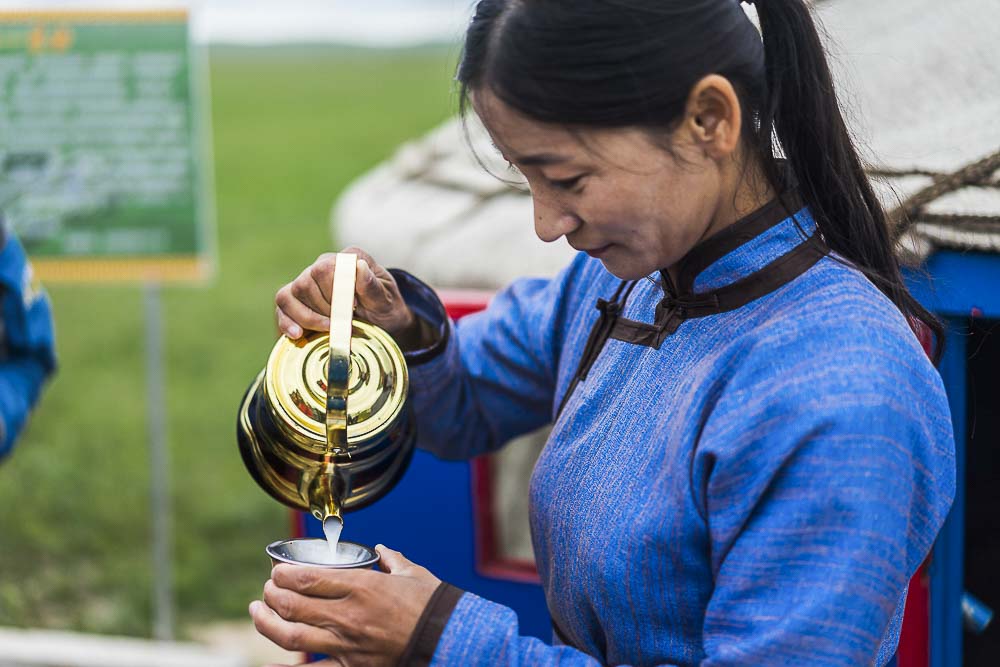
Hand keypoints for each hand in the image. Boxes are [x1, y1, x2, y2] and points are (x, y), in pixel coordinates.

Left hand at [250, 545, 440, 666]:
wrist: (449, 639)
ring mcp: (347, 644)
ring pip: (292, 636)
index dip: (283, 574)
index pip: (307, 578)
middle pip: (293, 604)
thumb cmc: (432, 605)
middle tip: (268, 589)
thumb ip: (392, 561)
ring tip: (258, 612)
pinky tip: (272, 661)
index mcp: (362, 586)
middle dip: (272, 594)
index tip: (277, 571)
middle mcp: (348, 615)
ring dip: (268, 623)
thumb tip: (383, 552)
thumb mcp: (413, 574)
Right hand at [275, 247, 415, 340]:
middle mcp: (323, 265)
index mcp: (348, 258)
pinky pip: (282, 307)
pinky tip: (298, 335)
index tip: (354, 308)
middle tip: (345, 323)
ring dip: (309, 318)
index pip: (326, 268)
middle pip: (305, 283)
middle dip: (324, 309)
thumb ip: (372, 286)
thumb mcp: (386, 300)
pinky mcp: (297, 301)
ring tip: (330, 329)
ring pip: (289, 295)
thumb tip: (359, 267)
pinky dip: (287, 322)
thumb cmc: (385, 309)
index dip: (336, 291)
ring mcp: (307, 282)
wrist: (384, 323)